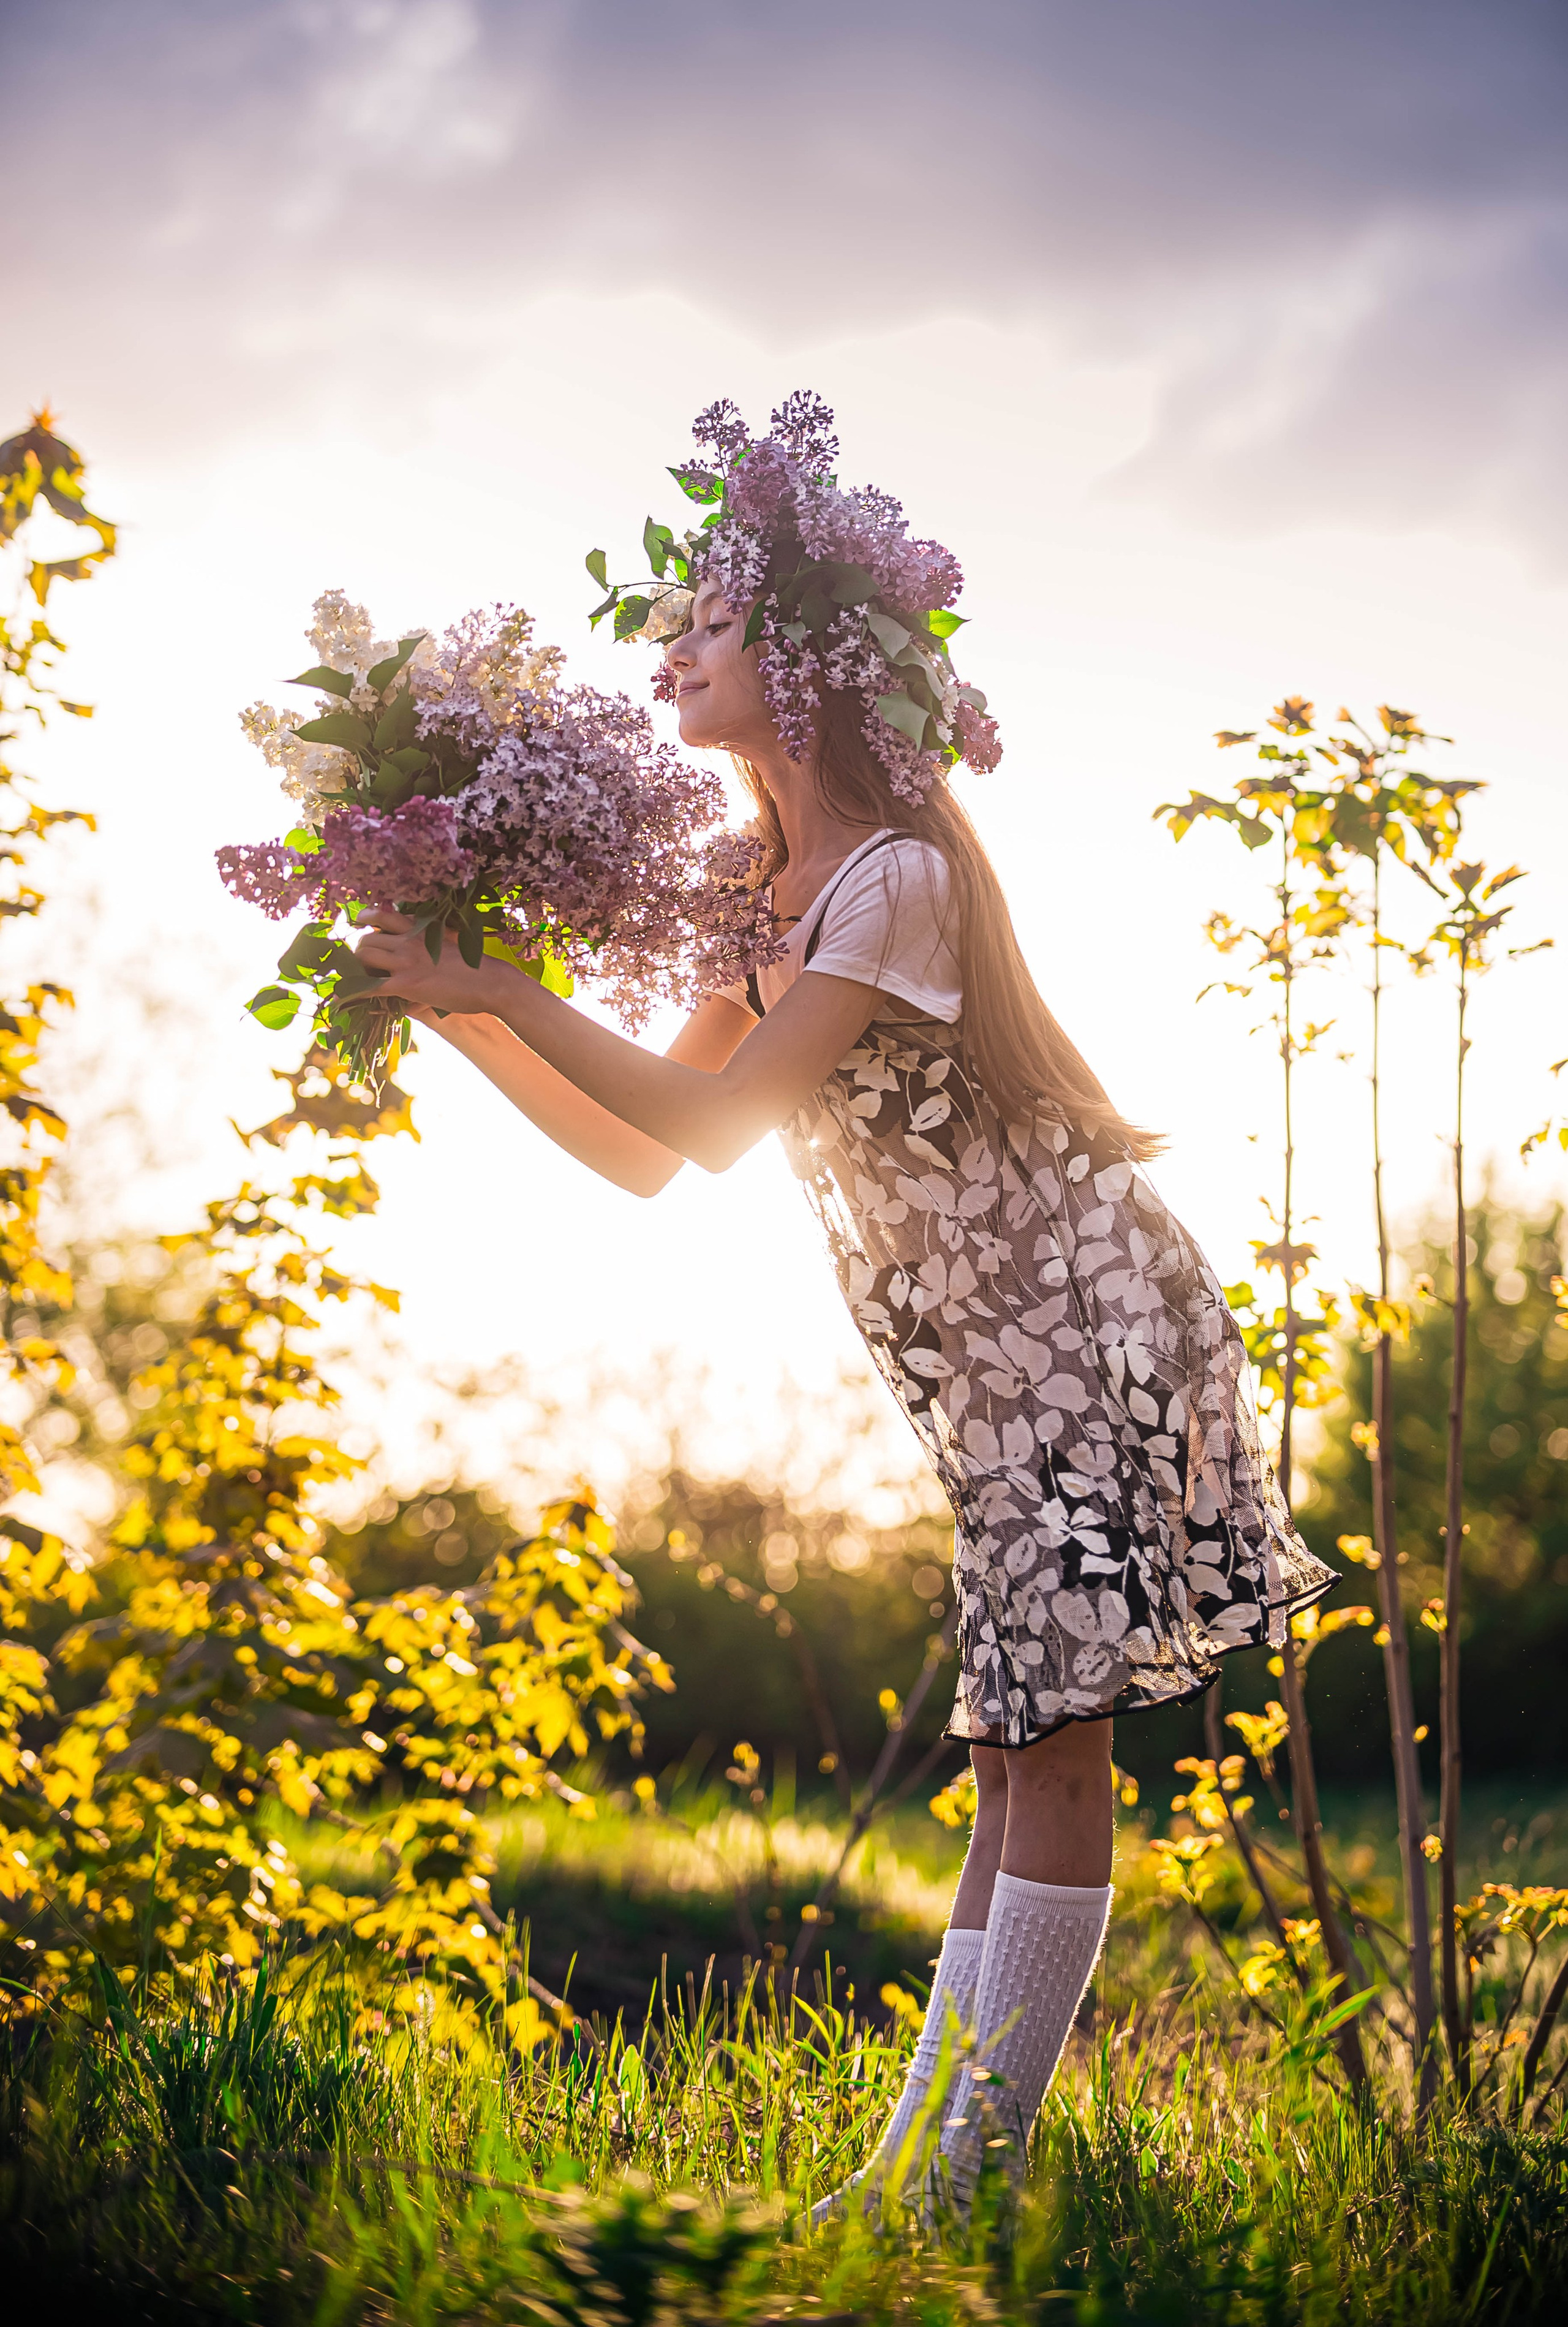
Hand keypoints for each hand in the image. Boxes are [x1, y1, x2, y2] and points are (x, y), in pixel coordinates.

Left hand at [354, 912, 506, 1017]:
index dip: (366, 919)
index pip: (382, 915)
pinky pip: (369, 985)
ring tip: (362, 981)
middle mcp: (408, 941)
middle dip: (360, 953)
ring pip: (364, 957)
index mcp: (420, 928)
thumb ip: (433, 944)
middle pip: (367, 939)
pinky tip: (351, 1000)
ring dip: (358, 969)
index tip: (361, 926)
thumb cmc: (477, 966)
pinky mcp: (406, 984)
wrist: (492, 982)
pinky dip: (356, 992)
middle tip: (364, 967)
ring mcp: (405, 962)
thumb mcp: (452, 943)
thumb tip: (424, 945)